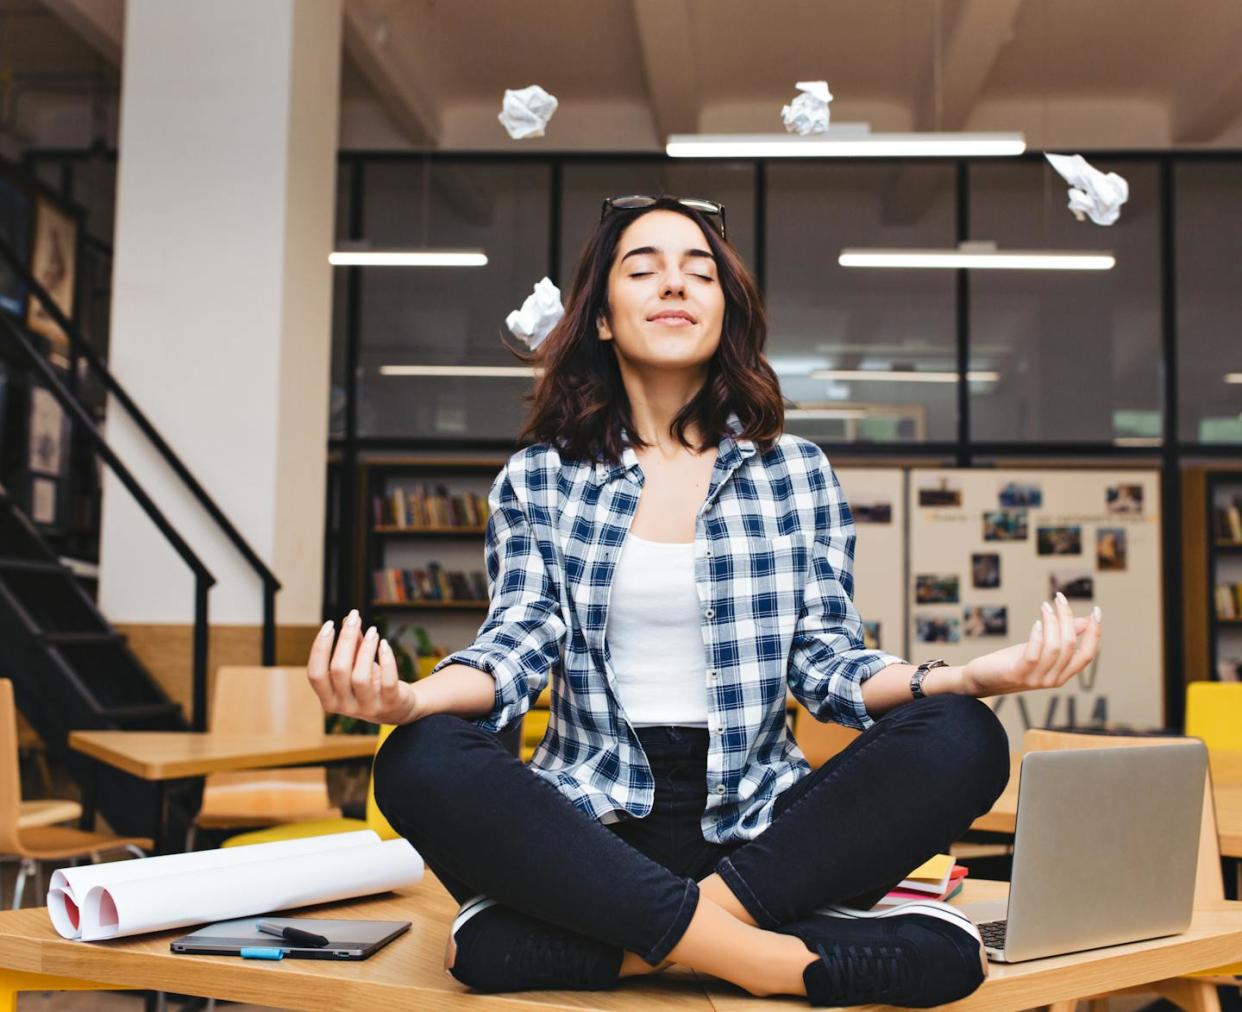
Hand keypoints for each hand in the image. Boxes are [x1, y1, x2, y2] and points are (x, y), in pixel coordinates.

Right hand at [307, 609, 421, 724]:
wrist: (398, 709)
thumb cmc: (371, 683)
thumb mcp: (357, 666)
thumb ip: (352, 646)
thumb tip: (348, 619)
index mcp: (329, 699)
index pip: (315, 674)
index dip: (320, 648)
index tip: (329, 624)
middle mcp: (345, 707)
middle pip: (338, 670)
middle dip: (345, 639)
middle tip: (354, 618)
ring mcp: (368, 708)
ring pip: (361, 677)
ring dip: (366, 649)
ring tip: (373, 631)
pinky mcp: (390, 704)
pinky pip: (387, 681)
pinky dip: (386, 660)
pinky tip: (384, 643)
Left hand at [960, 593, 1101, 697]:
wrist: (981, 679)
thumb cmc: (1011, 661)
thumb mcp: (1041, 647)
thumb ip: (1062, 637)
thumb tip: (1085, 621)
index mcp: (1063, 674)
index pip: (1087, 655)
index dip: (1095, 634)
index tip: (1096, 611)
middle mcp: (1054, 680)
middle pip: (1071, 646)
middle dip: (1068, 618)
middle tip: (1060, 598)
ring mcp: (1036, 679)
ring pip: (1055, 647)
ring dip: (1052, 622)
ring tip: (1045, 605)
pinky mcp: (1018, 674)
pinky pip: (1034, 654)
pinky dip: (1038, 635)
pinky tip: (1036, 622)